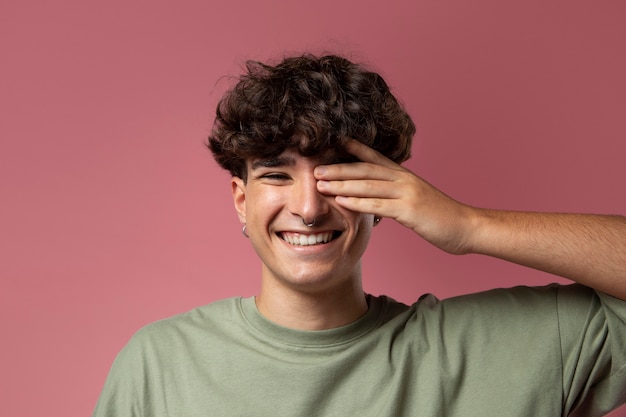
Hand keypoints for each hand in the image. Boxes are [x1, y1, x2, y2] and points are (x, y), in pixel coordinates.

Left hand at [314, 139, 474, 253]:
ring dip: (341, 185)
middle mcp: (404, 180)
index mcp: (404, 176)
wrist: (466, 227)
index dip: (355, 149)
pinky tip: (341, 202)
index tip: (334, 143)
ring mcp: (406, 193)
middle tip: (315, 168)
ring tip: (320, 184)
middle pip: (365, 170)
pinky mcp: (409, 210)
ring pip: (368, 186)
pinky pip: (378, 205)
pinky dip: (357, 203)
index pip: (375, 158)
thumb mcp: (416, 201)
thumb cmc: (440, 217)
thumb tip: (377, 200)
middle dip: (338, 169)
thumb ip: (396, 197)